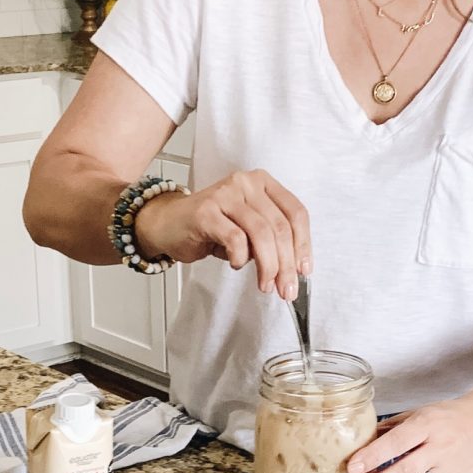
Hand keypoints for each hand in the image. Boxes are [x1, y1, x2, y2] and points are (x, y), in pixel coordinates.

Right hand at [134, 169, 310, 299]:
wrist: (168, 224)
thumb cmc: (211, 228)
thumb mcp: (249, 229)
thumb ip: (271, 239)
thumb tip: (294, 268)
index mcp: (263, 183)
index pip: (295, 213)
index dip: (304, 245)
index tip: (304, 270)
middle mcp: (246, 183)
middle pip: (280, 226)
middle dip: (287, 264)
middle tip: (286, 288)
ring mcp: (225, 194)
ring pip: (261, 234)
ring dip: (268, 266)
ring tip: (265, 285)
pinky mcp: (206, 211)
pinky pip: (235, 239)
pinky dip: (240, 258)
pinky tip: (235, 264)